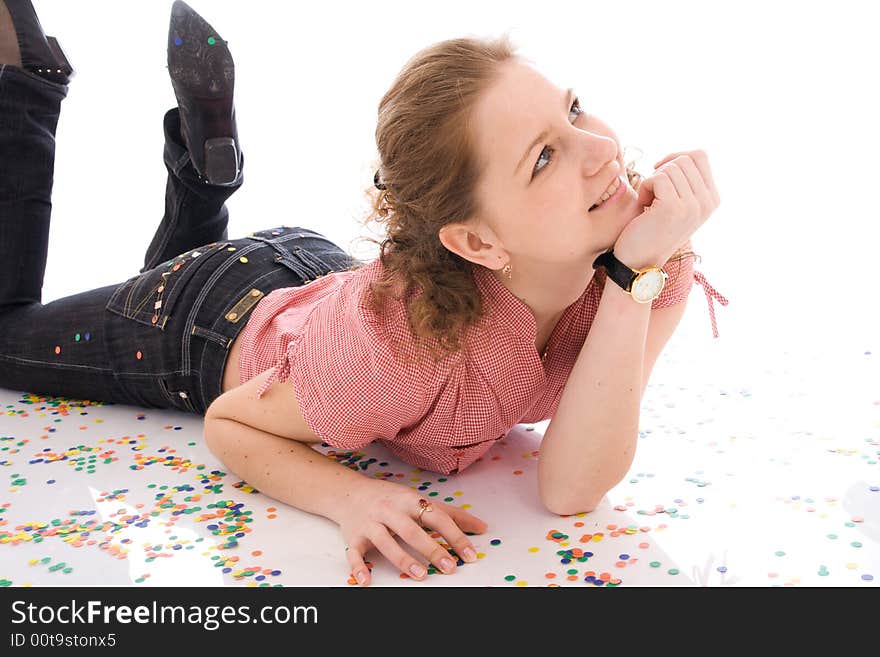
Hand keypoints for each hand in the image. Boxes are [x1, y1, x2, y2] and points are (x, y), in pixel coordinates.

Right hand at [337, 479, 487, 585]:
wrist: (350, 493)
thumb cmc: (391, 498)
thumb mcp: (420, 500)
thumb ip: (451, 514)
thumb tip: (482, 527)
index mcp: (409, 500)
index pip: (436, 517)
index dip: (454, 535)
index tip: (469, 555)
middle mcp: (389, 510)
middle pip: (411, 530)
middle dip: (431, 549)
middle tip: (450, 567)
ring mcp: (370, 523)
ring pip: (385, 541)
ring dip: (402, 558)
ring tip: (420, 575)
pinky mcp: (353, 537)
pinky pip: (354, 552)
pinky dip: (358, 567)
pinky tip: (366, 581)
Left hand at [614, 150, 719, 267]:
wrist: (638, 261)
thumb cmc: (651, 227)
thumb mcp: (678, 202)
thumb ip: (688, 181)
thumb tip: (684, 155)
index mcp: (712, 200)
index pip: (700, 156)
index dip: (675, 158)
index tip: (660, 174)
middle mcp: (708, 203)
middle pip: (685, 158)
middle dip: (663, 171)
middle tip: (653, 193)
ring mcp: (693, 206)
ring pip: (671, 167)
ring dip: (652, 181)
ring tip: (649, 203)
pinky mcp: (674, 208)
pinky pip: (657, 177)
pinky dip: (644, 188)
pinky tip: (644, 207)